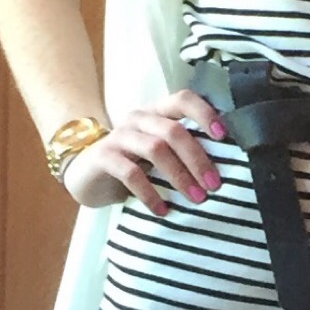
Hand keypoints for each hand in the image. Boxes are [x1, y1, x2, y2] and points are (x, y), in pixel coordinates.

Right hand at [62, 91, 225, 215]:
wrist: (85, 174)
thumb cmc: (131, 163)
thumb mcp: (158, 153)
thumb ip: (181, 150)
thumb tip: (222, 168)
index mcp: (156, 112)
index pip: (183, 99)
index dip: (205, 113)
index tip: (224, 137)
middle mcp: (138, 118)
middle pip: (174, 130)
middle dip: (198, 159)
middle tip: (214, 185)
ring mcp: (118, 136)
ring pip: (156, 149)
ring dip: (179, 175)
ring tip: (195, 198)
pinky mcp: (103, 157)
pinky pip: (130, 174)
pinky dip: (150, 193)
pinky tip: (162, 209)